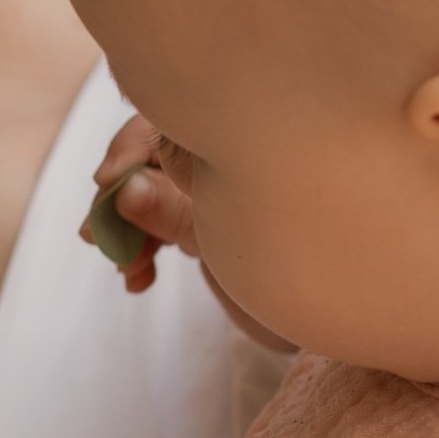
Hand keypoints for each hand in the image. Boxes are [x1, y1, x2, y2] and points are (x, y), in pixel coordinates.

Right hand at [90, 112, 289, 351]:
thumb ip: (174, 214)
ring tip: (125, 268)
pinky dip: (143, 246)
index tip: (106, 183)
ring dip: (126, 228)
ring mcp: (216, 188)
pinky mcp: (210, 220)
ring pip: (152, 191)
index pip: (170, 121)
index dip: (129, 147)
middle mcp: (225, 159)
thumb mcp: (228, 245)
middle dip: (119, 197)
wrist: (341, 317)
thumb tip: (124, 189)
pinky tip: (138, 279)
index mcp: (239, 145)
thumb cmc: (304, 272)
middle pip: (152, 157)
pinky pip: (162, 220)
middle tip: (96, 237)